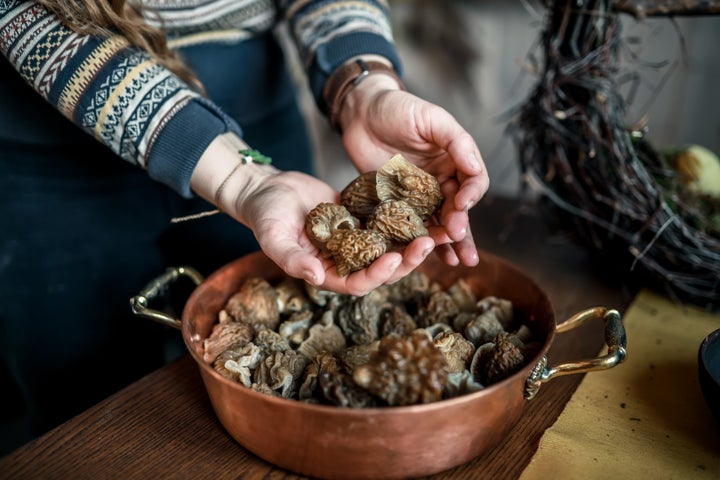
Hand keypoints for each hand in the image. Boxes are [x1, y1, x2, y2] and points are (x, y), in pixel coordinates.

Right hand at [191, 133, 435, 295]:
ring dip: (412, 241)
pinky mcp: (364, 220)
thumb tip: (315, 277)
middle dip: (407, 259)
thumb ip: (291, 259)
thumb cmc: (266, 216)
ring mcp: (357, 241)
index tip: (393, 259)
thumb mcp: (273, 237)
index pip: (358, 283)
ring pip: (391, 247)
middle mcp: (346, 261)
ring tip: (434, 228)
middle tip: (427, 242)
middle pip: (383, 268)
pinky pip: (388, 223)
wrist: (269, 189)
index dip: (377, 274)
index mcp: (327, 274)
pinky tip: (424, 207)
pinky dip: (405, 219)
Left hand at [338, 73, 489, 267]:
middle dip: (460, 224)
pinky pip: (412, 226)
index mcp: (455, 159)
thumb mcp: (431, 118)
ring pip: (439, 222)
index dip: (471, 194)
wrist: (361, 114)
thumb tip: (475, 167)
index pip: (473, 181)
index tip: (463, 204)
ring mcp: (420, 195)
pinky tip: (430, 258)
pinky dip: (421, 242)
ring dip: (449, 242)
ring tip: (458, 261)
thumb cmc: (398, 109)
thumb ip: (455, 141)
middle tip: (456, 236)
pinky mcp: (398, 205)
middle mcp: (442, 180)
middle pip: (458, 208)